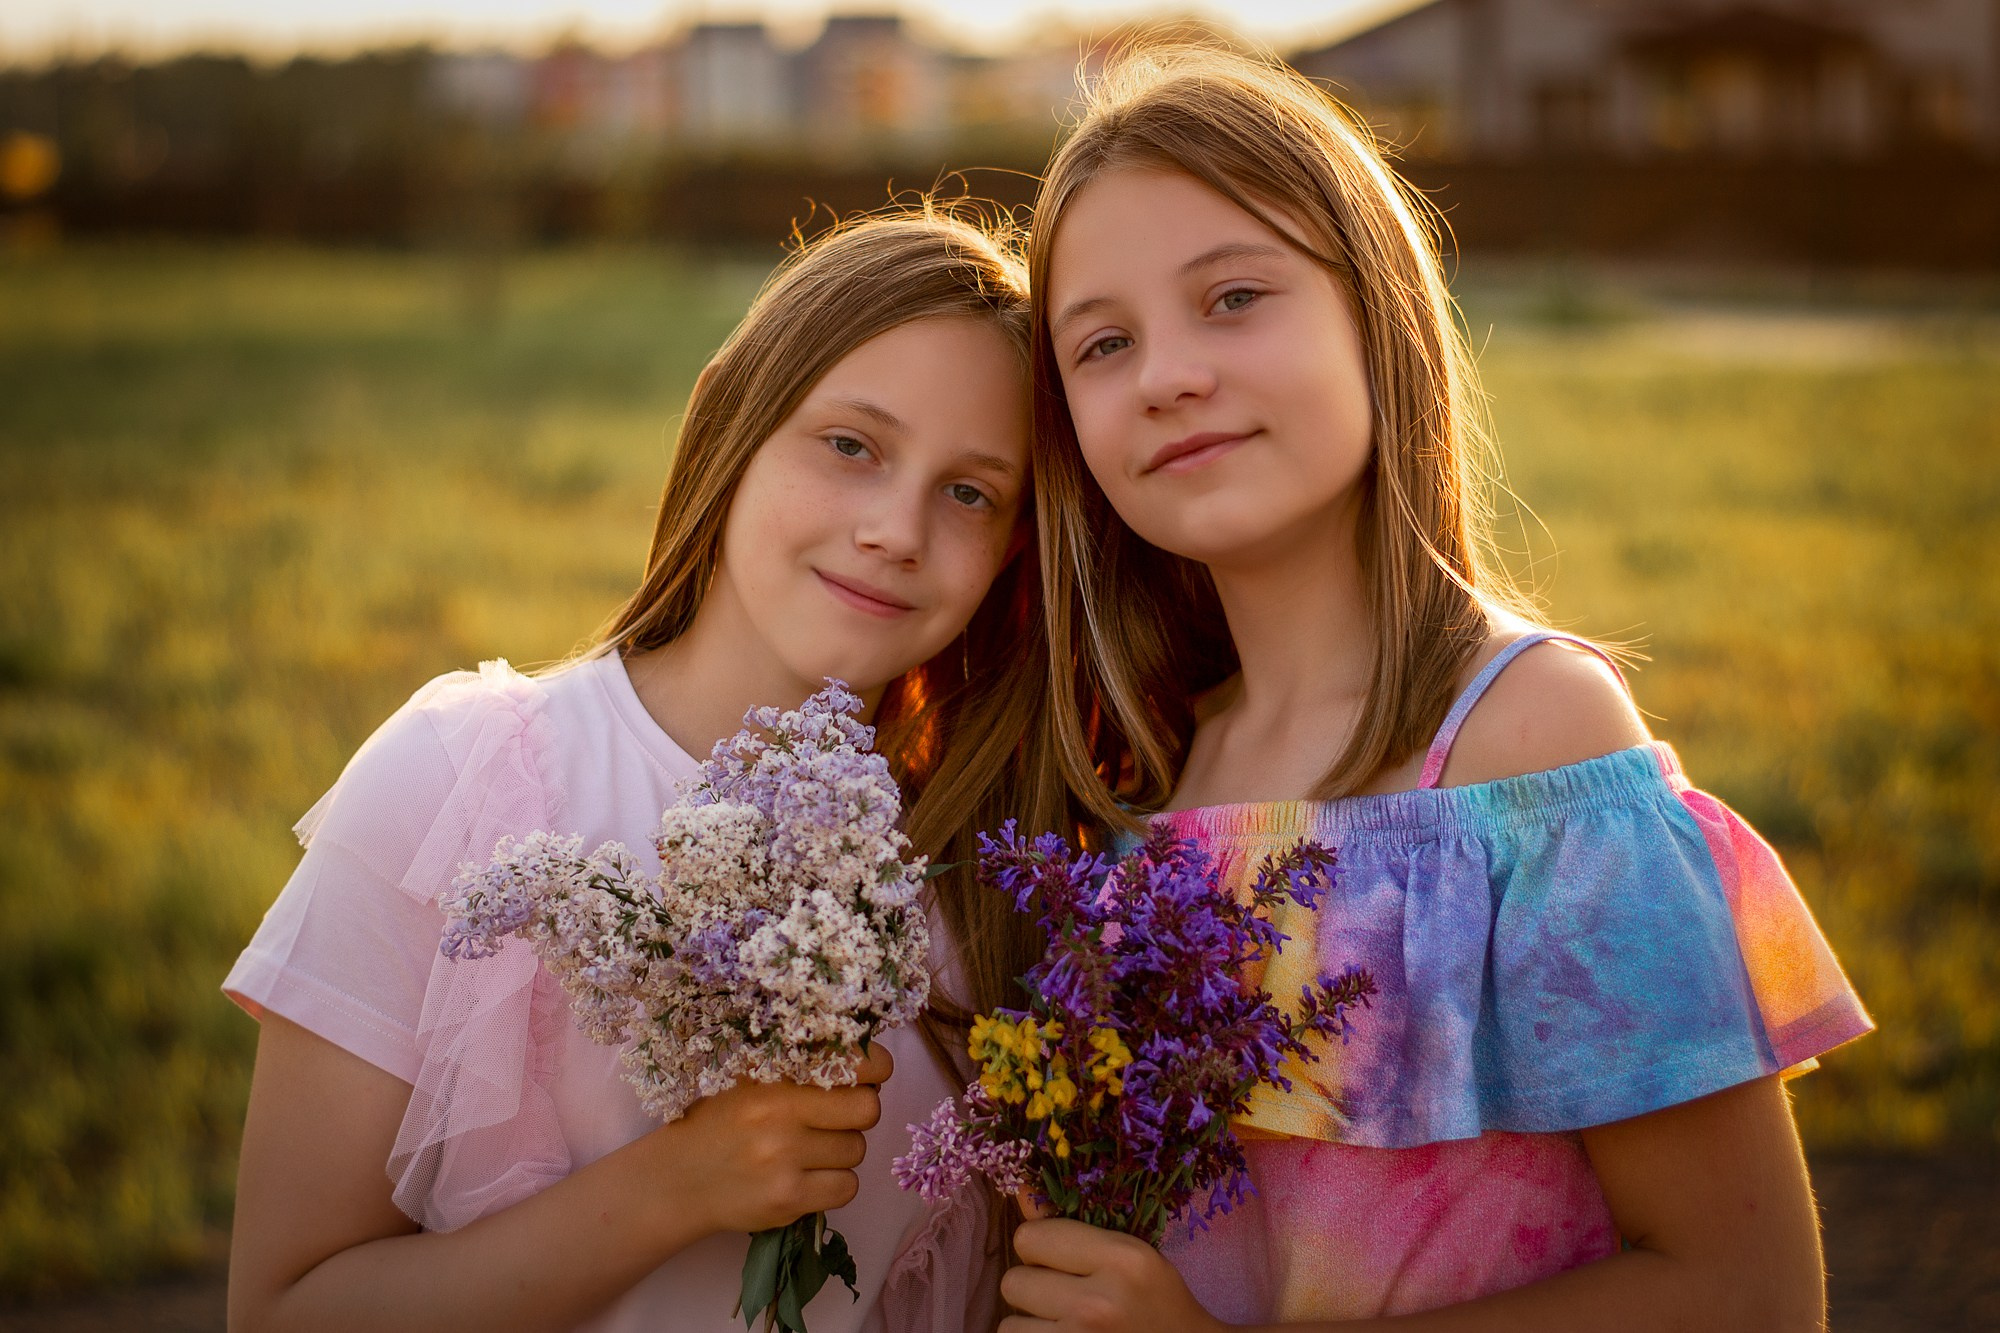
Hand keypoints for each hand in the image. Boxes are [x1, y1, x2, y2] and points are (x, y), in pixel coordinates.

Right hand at [634, 1043, 892, 1239]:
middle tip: (837, 1116)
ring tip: (810, 1149)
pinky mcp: (788, 1200)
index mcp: (773, 1078)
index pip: (856, 1065)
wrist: (680, 1180)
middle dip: (860, 1112)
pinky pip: (848, 1187)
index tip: (870, 1074)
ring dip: (842, 1149)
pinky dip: (836, 1183)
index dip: (874, 1069)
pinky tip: (809, 1176)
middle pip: (867, 1110)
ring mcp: (784, 1161)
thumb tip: (866, 1062)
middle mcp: (780, 1117)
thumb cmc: (719, 1122)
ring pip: (857, 1150)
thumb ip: (798, 1066)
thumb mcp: (749, 1079)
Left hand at [1001, 1217, 1223, 1332]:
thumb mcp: (1130, 1254)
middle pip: (1013, 1282)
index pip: (1030, 1238)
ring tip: (1061, 1322)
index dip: (1040, 1247)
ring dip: (1030, 1322)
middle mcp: (1099, 1303)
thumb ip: (1073, 1224)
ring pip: (1008, 1324)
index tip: (1059, 1259)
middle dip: (1033, 1287)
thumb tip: (1022, 1190)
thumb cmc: (1158, 1301)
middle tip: (1061, 1295)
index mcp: (1123, 1259)